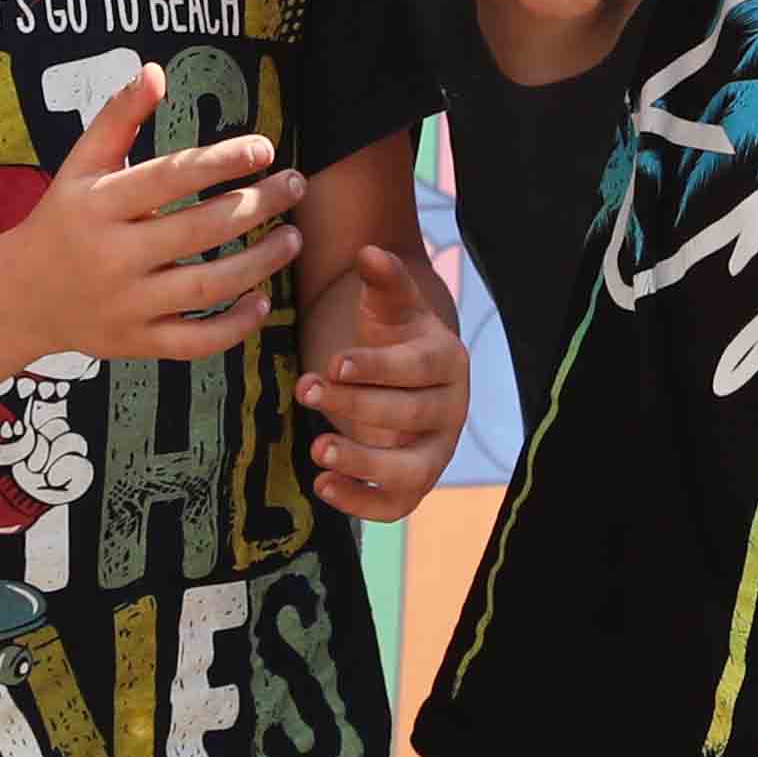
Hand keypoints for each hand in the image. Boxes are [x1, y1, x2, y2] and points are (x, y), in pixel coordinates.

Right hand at [12, 83, 305, 365]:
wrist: (21, 297)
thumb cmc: (63, 218)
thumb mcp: (80, 164)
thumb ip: (117, 117)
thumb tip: (155, 71)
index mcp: (99, 205)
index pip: (171, 177)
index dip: (222, 161)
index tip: (265, 148)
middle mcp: (112, 255)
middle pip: (199, 230)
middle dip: (257, 206)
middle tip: (295, 185)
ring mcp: (126, 304)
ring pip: (207, 288)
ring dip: (260, 263)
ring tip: (293, 238)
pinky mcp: (136, 343)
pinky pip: (194, 342)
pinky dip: (234, 327)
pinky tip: (262, 301)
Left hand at [293, 245, 464, 521]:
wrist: (409, 376)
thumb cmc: (397, 336)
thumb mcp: (390, 306)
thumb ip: (383, 280)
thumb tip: (368, 252)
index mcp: (447, 361)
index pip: (417, 369)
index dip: (377, 368)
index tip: (334, 363)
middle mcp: (451, 410)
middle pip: (409, 415)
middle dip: (355, 406)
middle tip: (306, 391)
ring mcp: (436, 452)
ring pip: (411, 469)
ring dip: (364, 463)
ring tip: (316, 450)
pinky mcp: (416, 484)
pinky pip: (396, 504)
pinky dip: (362, 503)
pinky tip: (321, 486)